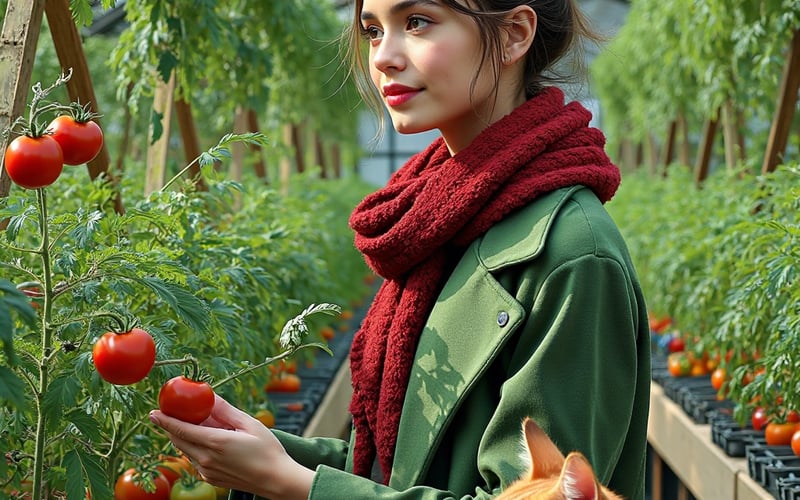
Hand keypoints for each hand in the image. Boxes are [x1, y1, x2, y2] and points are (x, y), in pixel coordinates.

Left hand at [150, 394, 313, 498]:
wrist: (276, 480)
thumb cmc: (267, 450)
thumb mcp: (249, 424)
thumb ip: (226, 411)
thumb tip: (210, 396)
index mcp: (215, 443)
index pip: (181, 429)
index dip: (165, 420)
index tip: (154, 412)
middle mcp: (206, 459)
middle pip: (179, 440)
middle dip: (172, 426)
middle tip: (171, 412)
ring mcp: (207, 471)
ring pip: (187, 450)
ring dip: (186, 436)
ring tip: (196, 423)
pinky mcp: (210, 478)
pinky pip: (196, 459)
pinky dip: (196, 447)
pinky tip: (209, 439)